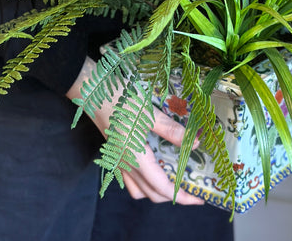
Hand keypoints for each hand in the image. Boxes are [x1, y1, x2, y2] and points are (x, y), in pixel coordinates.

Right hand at [67, 56, 203, 204]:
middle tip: (192, 188)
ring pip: (139, 190)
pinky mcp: (114, 155)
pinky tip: (155, 169)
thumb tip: (196, 143)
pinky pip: (130, 180)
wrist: (91, 92)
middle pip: (152, 193)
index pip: (162, 187)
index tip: (199, 199)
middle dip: (173, 196)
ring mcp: (117, 161)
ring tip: (175, 180)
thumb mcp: (148, 111)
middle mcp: (125, 165)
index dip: (182, 196)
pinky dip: (145, 183)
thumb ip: (171, 130)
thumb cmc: (120, 99)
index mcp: (135, 157)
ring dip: (158, 191)